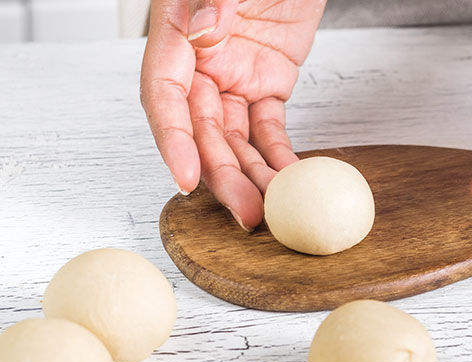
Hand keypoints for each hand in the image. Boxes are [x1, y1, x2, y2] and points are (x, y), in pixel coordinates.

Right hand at [141, 0, 325, 229]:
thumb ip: (212, 0)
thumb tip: (203, 31)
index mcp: (178, 37)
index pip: (164, 98)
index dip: (173, 142)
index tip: (186, 177)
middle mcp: (202, 66)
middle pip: (204, 133)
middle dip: (224, 177)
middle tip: (246, 211)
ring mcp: (235, 79)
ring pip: (236, 140)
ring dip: (253, 177)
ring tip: (272, 208)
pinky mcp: (267, 85)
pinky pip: (268, 129)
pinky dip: (279, 156)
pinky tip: (288, 179)